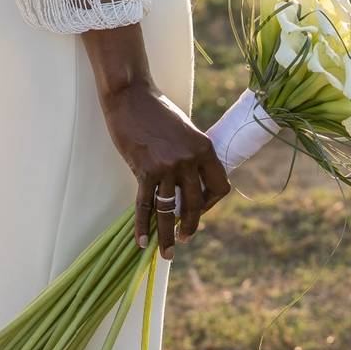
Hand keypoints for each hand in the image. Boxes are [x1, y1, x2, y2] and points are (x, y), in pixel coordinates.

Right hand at [99, 81, 229, 259]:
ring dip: (168, 235)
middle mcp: (189, 160)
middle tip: (184, 239)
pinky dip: (143, 226)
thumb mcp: (185, 131)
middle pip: (196, 204)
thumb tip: (189, 183)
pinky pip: (146, 205)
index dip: (211, 204)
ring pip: (170, 210)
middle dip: (191, 226)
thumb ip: (191, 155)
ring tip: (167, 252)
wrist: (131, 97)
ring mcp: (167, 166)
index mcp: (205, 148)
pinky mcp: (144, 170)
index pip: (219, 187)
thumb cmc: (156, 112)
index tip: (200, 210)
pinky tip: (142, 242)